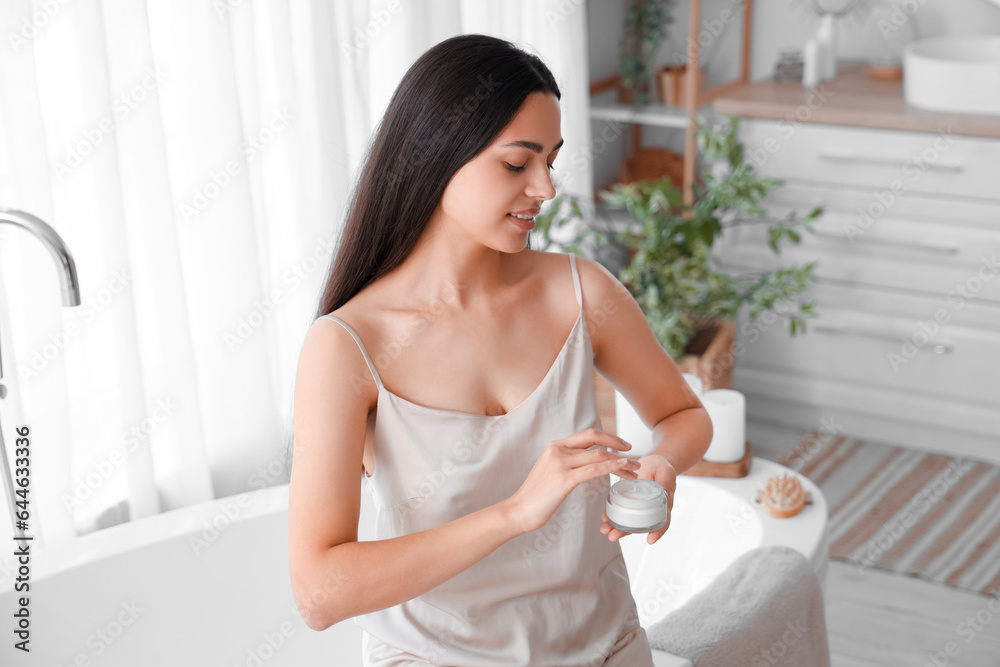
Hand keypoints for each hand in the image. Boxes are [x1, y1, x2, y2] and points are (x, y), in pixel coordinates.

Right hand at [505, 428, 640, 533]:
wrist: (518, 510)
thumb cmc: (536, 497)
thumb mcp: (550, 471)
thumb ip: (566, 463)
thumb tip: (584, 464)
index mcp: (555, 446)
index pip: (587, 435)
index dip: (608, 437)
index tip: (622, 445)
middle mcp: (558, 449)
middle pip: (595, 439)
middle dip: (618, 444)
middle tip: (634, 455)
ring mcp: (560, 463)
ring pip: (599, 455)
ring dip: (621, 461)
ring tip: (634, 470)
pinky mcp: (564, 478)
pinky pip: (594, 469)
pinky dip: (612, 468)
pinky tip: (623, 469)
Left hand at [600, 453, 676, 544]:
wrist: (653, 462)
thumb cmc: (662, 468)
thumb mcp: (666, 472)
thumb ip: (664, 482)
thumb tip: (664, 492)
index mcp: (662, 505)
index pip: (662, 521)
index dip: (657, 531)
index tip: (650, 540)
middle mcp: (649, 509)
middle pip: (639, 525)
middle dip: (625, 531)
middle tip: (613, 536)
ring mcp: (637, 505)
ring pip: (627, 520)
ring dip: (615, 526)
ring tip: (605, 530)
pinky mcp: (627, 498)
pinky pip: (619, 508)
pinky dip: (611, 513)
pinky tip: (604, 517)